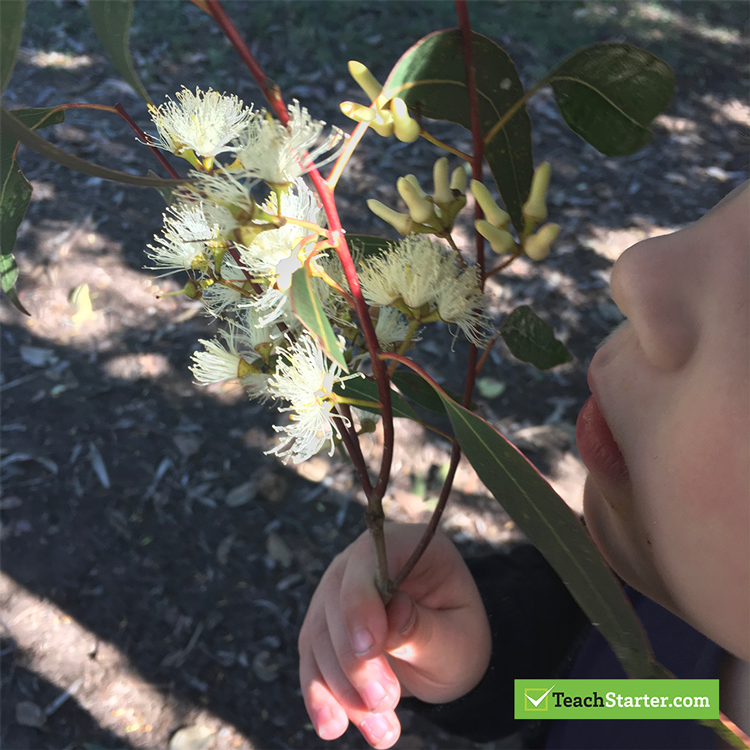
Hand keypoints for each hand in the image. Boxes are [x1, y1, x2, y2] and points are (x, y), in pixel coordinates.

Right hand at [298, 522, 490, 747]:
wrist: (445, 652)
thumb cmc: (457, 634)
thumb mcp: (459, 636)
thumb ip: (425, 628)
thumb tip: (393, 616)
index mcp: (403, 545)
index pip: (368, 560)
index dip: (361, 601)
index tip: (371, 647)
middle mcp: (361, 562)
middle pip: (336, 602)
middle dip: (355, 661)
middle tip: (386, 702)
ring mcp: (336, 593)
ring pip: (318, 637)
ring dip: (342, 689)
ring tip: (380, 731)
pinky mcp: (322, 629)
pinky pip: (310, 662)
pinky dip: (320, 697)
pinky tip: (332, 727)